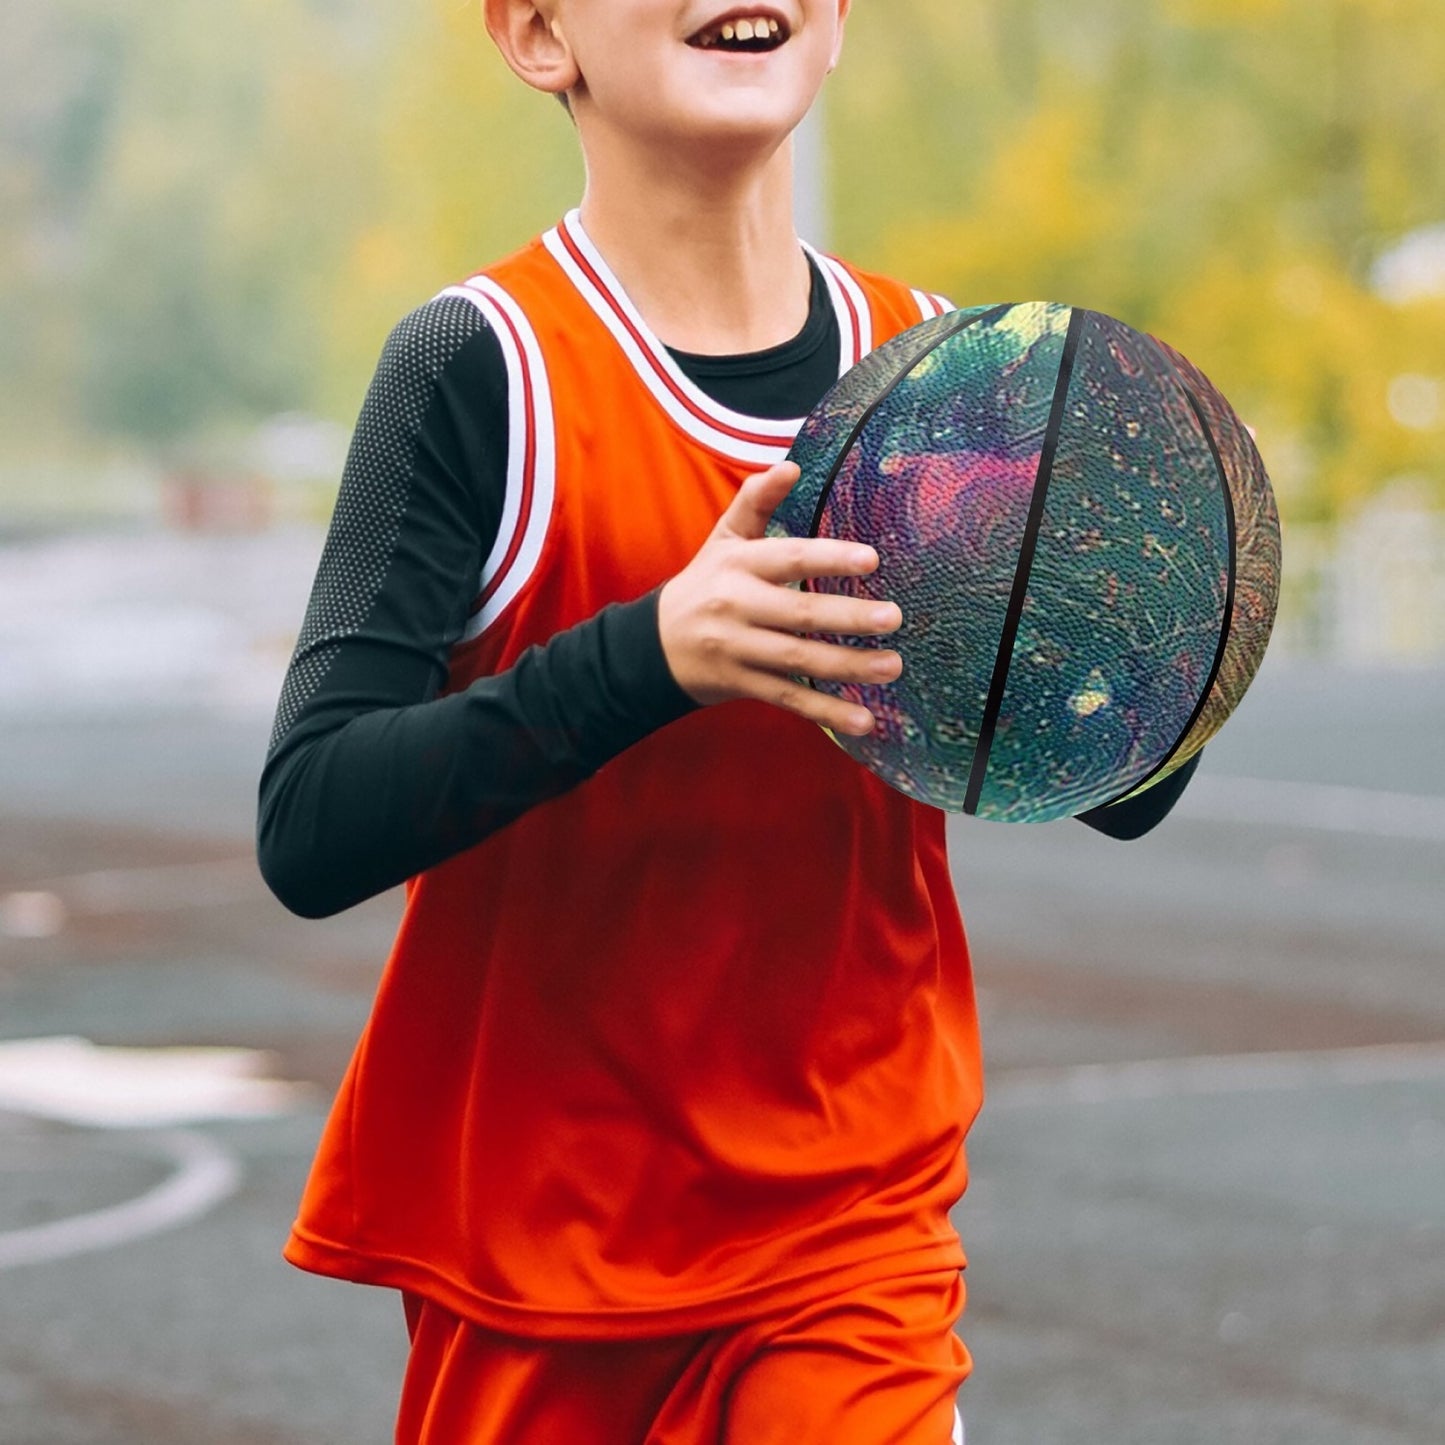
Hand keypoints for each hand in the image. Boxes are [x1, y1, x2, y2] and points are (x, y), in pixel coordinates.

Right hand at [657, 462, 902, 736]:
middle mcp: (736, 607)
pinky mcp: (742, 685)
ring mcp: (738, 650)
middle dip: (848, 617)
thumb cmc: (705, 584)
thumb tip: (791, 464)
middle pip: (798, 613)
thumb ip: (757, 501)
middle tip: (894, 617)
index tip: (871, 560)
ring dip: (848, 666)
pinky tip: (864, 721)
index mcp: (738, 565)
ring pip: (798, 660)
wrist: (653, 645)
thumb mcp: (724, 539)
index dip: (827, 557)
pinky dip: (826, 713)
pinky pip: (789, 699)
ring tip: (893, 666)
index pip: (787, 558)